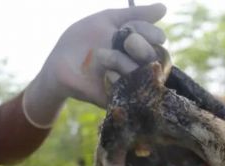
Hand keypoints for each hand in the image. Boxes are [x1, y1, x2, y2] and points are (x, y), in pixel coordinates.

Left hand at [23, 4, 166, 127]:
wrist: (59, 64)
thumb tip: (165, 8)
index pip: (157, 39)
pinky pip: (130, 91)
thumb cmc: (83, 39)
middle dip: (140, 47)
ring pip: (144, 73)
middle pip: (156, 56)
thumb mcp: (108, 20)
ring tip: (102, 56)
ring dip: (122, 61)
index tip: (132, 30)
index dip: (149, 33)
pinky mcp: (121, 98)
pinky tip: (105, 74)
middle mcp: (140, 64)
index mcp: (140, 45)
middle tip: (126, 42)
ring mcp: (131, 82)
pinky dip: (118, 79)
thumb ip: (136, 15)